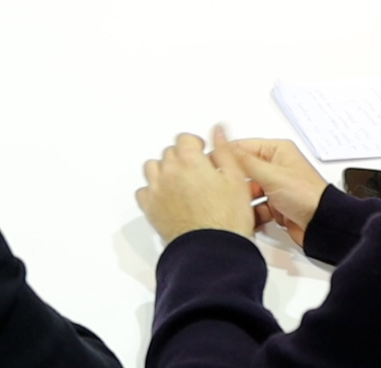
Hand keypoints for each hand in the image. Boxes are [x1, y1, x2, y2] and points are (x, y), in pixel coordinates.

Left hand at [135, 127, 257, 242]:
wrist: (212, 250)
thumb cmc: (227, 220)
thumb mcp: (237, 179)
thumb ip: (225, 151)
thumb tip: (217, 131)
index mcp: (190, 161)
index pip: (185, 139)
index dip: (194, 144)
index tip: (200, 151)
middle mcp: (169, 172)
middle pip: (169, 152)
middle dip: (182, 158)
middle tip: (195, 171)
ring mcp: (157, 190)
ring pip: (153, 168)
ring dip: (164, 170)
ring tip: (179, 182)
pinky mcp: (150, 209)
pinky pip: (143, 191)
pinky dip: (152, 191)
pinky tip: (166, 197)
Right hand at [223, 136, 328, 246]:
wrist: (322, 225)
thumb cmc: (307, 195)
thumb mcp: (271, 175)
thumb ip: (243, 161)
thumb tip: (222, 144)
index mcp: (276, 151)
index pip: (242, 147)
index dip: (224, 156)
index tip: (209, 164)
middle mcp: (275, 166)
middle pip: (243, 171)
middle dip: (234, 182)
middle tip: (223, 189)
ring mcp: (275, 187)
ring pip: (247, 191)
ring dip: (244, 200)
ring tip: (239, 205)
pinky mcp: (275, 205)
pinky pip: (255, 207)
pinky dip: (252, 213)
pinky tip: (250, 217)